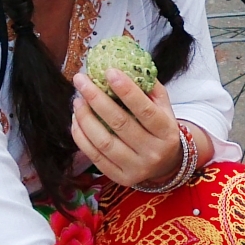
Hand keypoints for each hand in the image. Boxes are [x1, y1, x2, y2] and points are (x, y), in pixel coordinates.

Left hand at [71, 70, 184, 186]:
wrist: (167, 164)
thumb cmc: (161, 128)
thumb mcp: (164, 107)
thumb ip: (148, 88)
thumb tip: (125, 66)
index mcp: (166, 132)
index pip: (145, 110)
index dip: (126, 90)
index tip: (108, 71)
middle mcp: (153, 152)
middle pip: (120, 124)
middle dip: (96, 98)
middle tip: (81, 80)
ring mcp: (136, 168)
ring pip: (104, 141)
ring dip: (85, 118)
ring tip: (77, 100)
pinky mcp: (120, 178)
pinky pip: (94, 156)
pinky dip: (81, 136)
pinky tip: (76, 120)